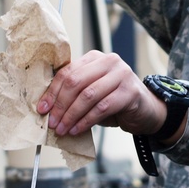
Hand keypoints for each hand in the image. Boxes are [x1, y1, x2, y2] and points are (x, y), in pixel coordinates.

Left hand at [38, 50, 163, 137]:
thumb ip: (74, 93)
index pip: (68, 72)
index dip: (52, 92)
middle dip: (61, 105)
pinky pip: (102, 107)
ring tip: (63, 129)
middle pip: (76, 82)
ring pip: (88, 95)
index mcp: (95, 57)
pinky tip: (77, 130)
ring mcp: (122, 75)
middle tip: (53, 123)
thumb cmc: (114, 101)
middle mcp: (109, 61)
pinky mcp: (130, 92)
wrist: (146, 110)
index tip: (42, 109)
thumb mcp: (92, 92)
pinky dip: (86, 121)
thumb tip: (47, 108)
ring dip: (71, 115)